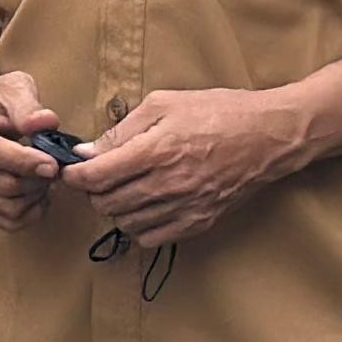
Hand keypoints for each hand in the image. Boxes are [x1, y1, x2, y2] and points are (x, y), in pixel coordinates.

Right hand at [0, 72, 62, 227]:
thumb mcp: (12, 88)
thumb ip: (28, 106)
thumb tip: (46, 123)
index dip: (23, 161)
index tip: (52, 163)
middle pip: (1, 183)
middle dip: (38, 180)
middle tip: (56, 167)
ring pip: (6, 207)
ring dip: (35, 197)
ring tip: (45, 179)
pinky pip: (4, 221)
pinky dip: (29, 213)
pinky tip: (37, 195)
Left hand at [67, 87, 310, 249]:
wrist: (269, 135)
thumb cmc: (218, 112)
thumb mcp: (164, 104)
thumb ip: (122, 130)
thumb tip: (88, 151)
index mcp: (156, 151)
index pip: (96, 177)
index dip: (75, 176)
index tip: (72, 171)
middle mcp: (168, 184)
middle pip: (106, 203)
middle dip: (94, 190)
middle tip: (99, 176)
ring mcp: (185, 207)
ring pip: (126, 223)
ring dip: (116, 209)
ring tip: (124, 189)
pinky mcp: (199, 221)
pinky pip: (152, 237)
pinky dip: (139, 226)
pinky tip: (145, 207)